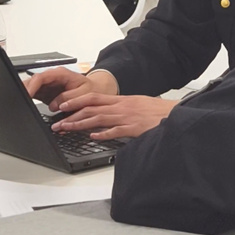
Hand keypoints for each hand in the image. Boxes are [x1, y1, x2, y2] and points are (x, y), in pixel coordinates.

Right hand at [23, 67, 117, 110]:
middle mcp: (52, 78)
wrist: (95, 91)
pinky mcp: (46, 93)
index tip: (27, 95)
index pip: (41, 77)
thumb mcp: (85, 93)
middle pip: (32, 81)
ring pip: (31, 87)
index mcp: (60, 74)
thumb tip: (57, 105)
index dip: (32, 86)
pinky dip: (29, 100)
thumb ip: (71, 98)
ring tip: (19, 105)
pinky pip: (34, 94)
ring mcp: (47, 85)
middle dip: (24, 91)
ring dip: (25, 95)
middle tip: (18, 102)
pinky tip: (25, 106)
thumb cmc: (91, 90)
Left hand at [50, 92, 177, 138]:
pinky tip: (93, 137)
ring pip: (99, 118)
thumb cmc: (159, 112)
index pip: (94, 97)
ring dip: (80, 124)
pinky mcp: (135, 128)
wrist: (177, 114)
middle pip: (92, 107)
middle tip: (57, 121)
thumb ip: (123, 109)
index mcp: (122, 100)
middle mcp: (122, 106)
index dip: (76, 100)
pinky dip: (103, 134)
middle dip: (72, 113)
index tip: (63, 105)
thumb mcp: (138, 105)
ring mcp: (127, 117)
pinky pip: (116, 131)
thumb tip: (108, 116)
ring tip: (67, 128)